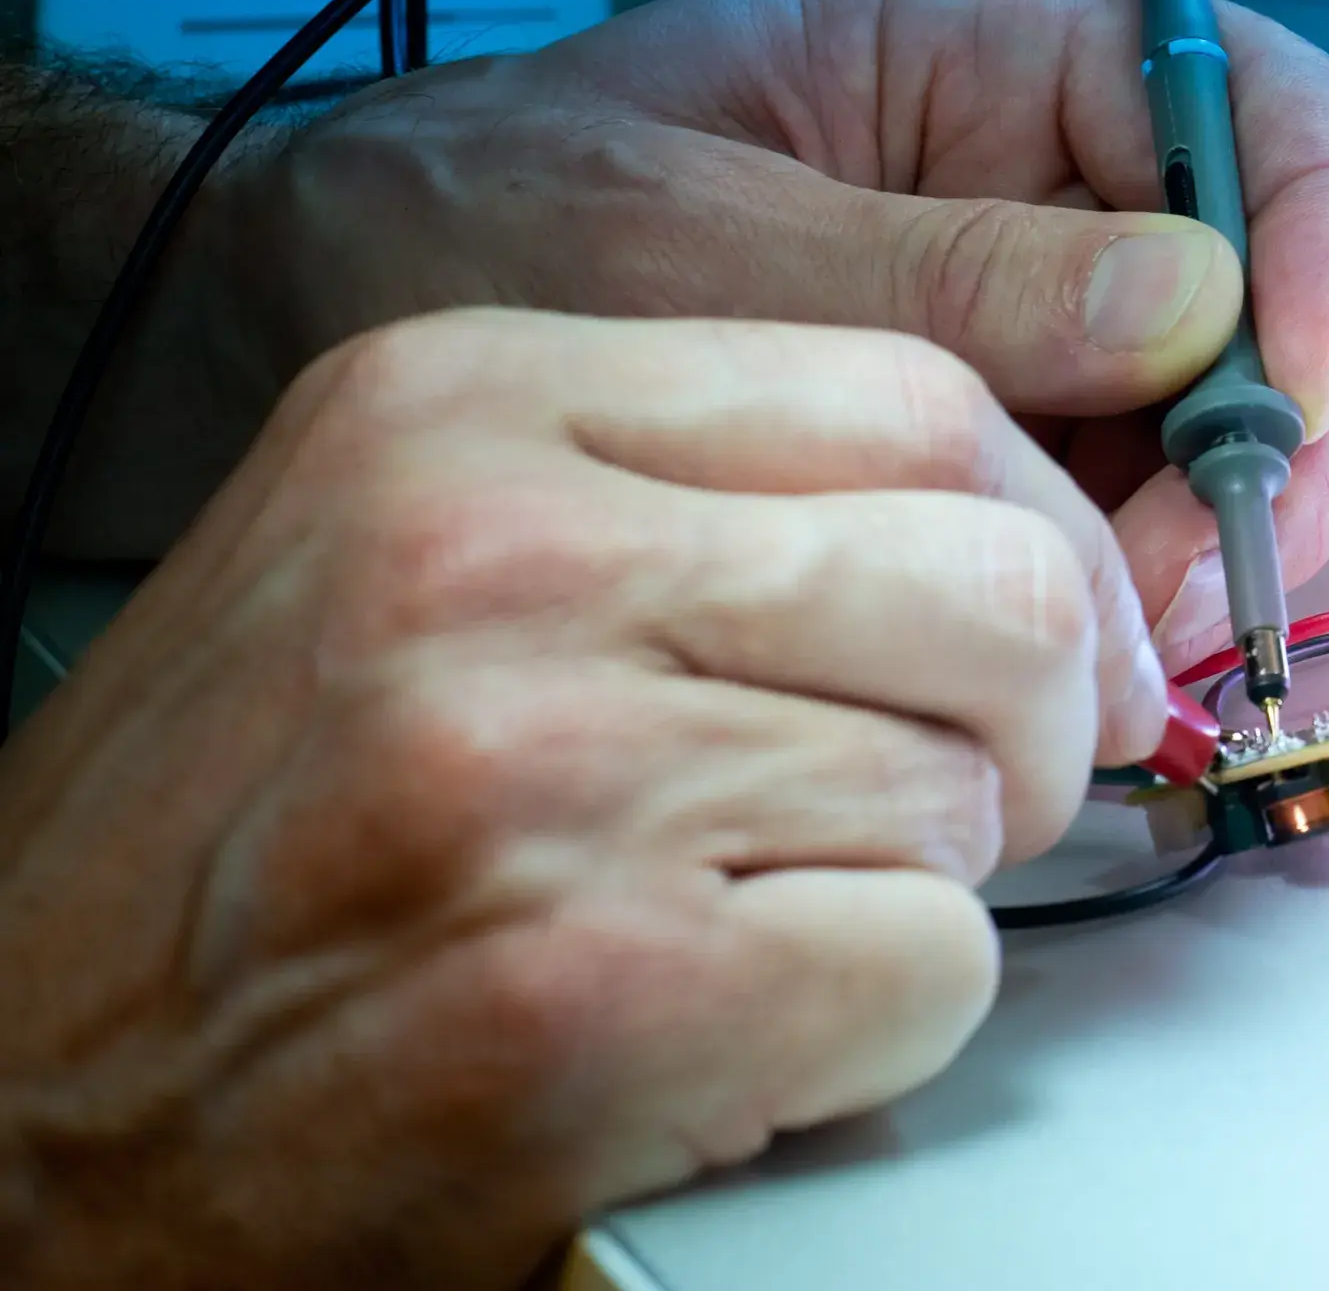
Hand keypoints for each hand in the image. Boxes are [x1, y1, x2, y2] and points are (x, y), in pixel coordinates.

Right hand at [0, 309, 1156, 1285]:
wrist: (14, 1121)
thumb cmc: (233, 849)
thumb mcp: (402, 553)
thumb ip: (684, 492)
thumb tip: (1016, 513)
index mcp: (459, 406)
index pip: (916, 390)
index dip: (1038, 530)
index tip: (1043, 624)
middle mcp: (492, 555)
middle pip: (996, 576)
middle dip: (1034, 714)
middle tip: (959, 791)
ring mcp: (542, 771)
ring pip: (968, 788)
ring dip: (917, 884)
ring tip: (749, 915)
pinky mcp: (595, 991)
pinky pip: (931, 964)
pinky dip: (881, 1024)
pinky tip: (731, 1030)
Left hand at [219, 0, 1328, 657]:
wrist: (305, 327)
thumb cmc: (463, 230)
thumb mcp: (687, 248)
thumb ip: (942, 278)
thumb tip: (1203, 301)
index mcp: (972, 43)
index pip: (1244, 91)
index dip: (1320, 234)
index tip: (1305, 385)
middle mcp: (1030, 157)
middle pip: (1267, 275)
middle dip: (1264, 435)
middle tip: (1187, 589)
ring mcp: (1021, 292)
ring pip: (1218, 404)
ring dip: (1202, 531)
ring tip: (1113, 650)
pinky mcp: (992, 413)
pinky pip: (1125, 486)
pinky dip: (1128, 579)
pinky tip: (1073, 654)